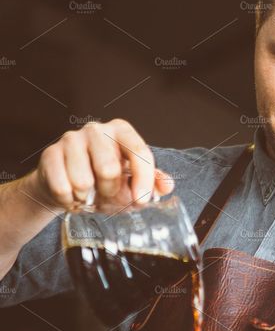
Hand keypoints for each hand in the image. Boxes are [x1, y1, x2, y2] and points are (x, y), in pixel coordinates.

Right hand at [30, 118, 173, 209]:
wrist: (64, 184)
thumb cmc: (103, 182)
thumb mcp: (131, 181)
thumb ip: (152, 183)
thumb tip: (167, 186)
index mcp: (121, 130)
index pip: (139, 151)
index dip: (143, 179)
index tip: (142, 200)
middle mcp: (96, 129)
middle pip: (108, 168)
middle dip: (110, 191)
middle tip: (106, 195)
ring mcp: (71, 139)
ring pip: (83, 181)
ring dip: (87, 198)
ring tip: (87, 196)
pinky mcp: (50, 154)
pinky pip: (62, 188)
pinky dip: (69, 201)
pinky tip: (71, 196)